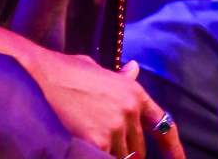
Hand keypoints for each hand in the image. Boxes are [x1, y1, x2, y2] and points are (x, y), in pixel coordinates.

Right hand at [27, 49, 183, 157]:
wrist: (43, 77)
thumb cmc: (67, 72)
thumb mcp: (99, 70)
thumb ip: (120, 77)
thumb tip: (134, 68)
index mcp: (134, 92)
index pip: (162, 124)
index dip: (173, 148)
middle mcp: (129, 110)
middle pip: (137, 149)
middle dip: (126, 154)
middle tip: (108, 148)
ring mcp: (114, 127)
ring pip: (120, 158)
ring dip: (110, 157)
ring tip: (92, 145)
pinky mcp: (96, 142)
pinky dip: (97, 158)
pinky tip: (86, 152)